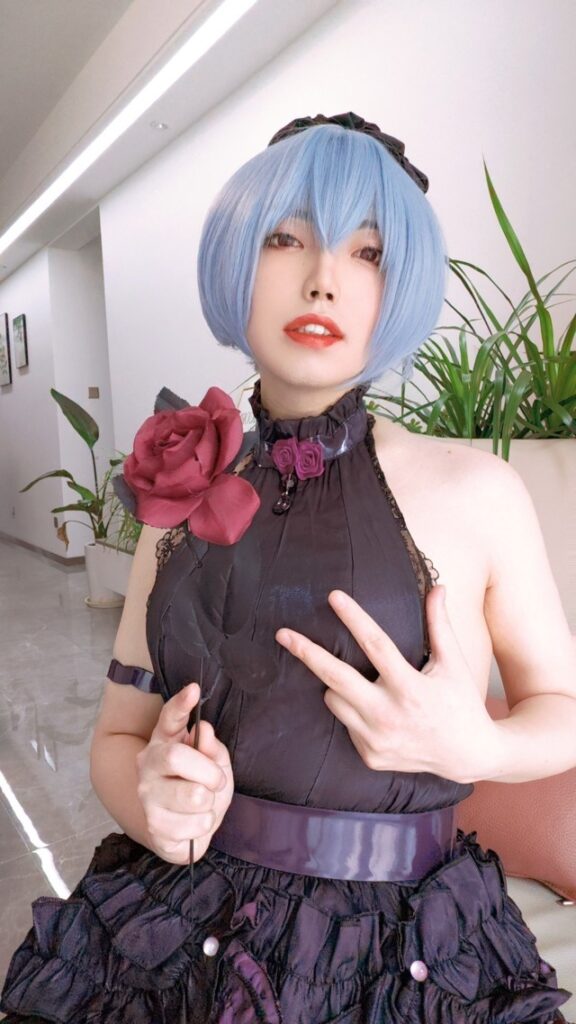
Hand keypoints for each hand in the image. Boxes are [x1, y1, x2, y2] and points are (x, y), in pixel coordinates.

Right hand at [136, 683, 234, 864]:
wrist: (185, 830)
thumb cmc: (201, 787)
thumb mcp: (216, 764)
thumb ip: (212, 748)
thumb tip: (203, 730)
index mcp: (165, 741)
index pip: (169, 718)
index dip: (181, 704)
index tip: (194, 689)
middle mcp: (149, 764)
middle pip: (176, 756)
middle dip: (209, 772)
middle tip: (218, 781)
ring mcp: (147, 795)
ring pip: (192, 796)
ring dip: (210, 803)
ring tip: (204, 804)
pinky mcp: (154, 825)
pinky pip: (193, 826)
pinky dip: (203, 826)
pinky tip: (194, 823)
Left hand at [276, 585, 496, 784]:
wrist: (468, 755)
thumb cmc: (460, 702)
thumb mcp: (453, 663)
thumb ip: (440, 626)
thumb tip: (438, 587)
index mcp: (411, 688)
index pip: (376, 645)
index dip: (354, 618)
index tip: (333, 596)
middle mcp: (389, 716)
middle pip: (336, 678)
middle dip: (306, 653)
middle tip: (283, 634)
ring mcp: (376, 740)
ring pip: (335, 700)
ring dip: (339, 685)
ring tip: (366, 683)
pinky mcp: (369, 756)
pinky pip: (346, 723)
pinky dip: (354, 711)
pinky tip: (378, 713)